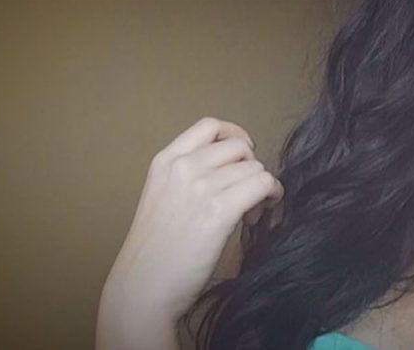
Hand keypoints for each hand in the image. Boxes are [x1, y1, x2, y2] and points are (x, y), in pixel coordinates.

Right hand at [96, 116, 283, 348]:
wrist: (142, 287)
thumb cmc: (156, 252)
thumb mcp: (162, 197)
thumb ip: (189, 176)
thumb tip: (235, 169)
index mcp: (165, 161)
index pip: (210, 126)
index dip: (235, 136)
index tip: (243, 157)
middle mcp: (182, 167)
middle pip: (240, 147)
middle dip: (251, 168)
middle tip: (246, 197)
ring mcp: (200, 187)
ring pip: (255, 168)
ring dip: (261, 188)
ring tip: (249, 214)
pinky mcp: (218, 211)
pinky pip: (263, 185)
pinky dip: (271, 196)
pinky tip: (259, 215)